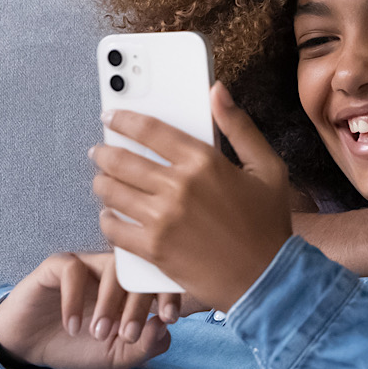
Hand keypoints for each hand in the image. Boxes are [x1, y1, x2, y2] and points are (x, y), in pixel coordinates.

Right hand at [0, 251, 204, 368]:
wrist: (31, 346)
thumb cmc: (78, 346)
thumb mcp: (115, 356)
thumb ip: (143, 346)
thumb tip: (164, 328)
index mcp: (133, 289)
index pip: (160, 280)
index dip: (170, 295)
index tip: (169, 319)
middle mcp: (114, 272)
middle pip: (140, 271)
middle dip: (138, 305)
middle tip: (127, 336)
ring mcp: (88, 265)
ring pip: (112, 267)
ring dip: (109, 303)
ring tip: (98, 334)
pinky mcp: (58, 265)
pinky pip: (73, 271)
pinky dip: (75, 300)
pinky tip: (72, 326)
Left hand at [91, 83, 292, 311]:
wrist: (266, 279)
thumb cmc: (268, 224)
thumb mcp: (267, 167)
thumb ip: (239, 126)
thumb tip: (217, 89)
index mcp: (204, 162)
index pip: (150, 130)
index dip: (124, 119)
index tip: (111, 116)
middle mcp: (179, 187)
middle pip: (122, 159)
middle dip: (104, 152)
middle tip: (99, 151)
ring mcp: (163, 219)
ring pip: (112, 192)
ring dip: (102, 183)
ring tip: (102, 181)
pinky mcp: (153, 249)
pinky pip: (114, 229)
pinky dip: (107, 220)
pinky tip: (110, 215)